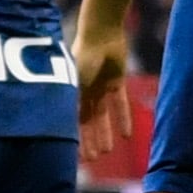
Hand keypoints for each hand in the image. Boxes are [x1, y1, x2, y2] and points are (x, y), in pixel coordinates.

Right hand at [74, 24, 132, 157]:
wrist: (101, 33)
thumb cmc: (83, 57)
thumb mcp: (74, 83)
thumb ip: (72, 104)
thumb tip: (65, 130)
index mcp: (70, 91)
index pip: (71, 119)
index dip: (73, 137)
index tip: (74, 154)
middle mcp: (84, 90)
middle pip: (87, 120)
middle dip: (89, 139)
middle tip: (93, 158)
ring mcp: (100, 86)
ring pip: (103, 115)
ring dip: (105, 132)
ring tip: (108, 151)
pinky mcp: (116, 81)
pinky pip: (120, 103)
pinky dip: (123, 118)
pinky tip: (127, 135)